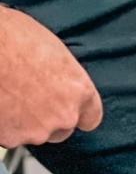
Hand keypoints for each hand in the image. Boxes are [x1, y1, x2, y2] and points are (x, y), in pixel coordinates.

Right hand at [0, 7, 102, 147]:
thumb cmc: (11, 36)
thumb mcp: (50, 49)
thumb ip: (61, 76)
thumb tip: (57, 80)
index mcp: (79, 91)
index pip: (90, 118)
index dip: (76, 113)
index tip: (65, 108)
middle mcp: (64, 115)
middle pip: (61, 129)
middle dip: (46, 119)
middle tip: (27, 97)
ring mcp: (38, 130)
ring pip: (33, 134)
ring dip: (22, 121)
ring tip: (6, 94)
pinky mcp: (11, 138)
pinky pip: (9, 135)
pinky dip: (2, 125)